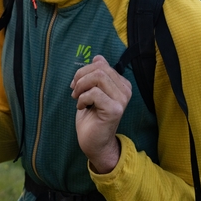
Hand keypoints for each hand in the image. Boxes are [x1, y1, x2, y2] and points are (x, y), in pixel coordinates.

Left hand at [70, 55, 131, 173]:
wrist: (94, 143)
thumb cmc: (92, 117)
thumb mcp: (92, 91)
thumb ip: (97, 75)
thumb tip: (98, 57)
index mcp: (122, 84)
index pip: (102, 64)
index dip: (84, 70)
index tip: (76, 84)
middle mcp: (125, 90)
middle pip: (99, 69)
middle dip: (81, 77)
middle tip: (74, 90)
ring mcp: (122, 100)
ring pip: (98, 77)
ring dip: (81, 86)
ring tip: (77, 98)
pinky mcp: (115, 109)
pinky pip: (94, 93)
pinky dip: (82, 98)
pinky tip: (82, 107)